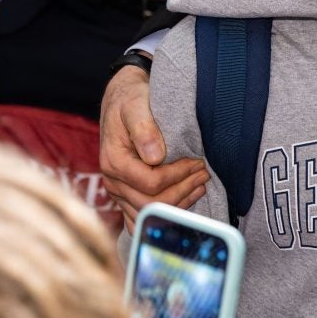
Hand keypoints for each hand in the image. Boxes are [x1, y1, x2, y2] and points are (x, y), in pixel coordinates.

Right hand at [98, 63, 206, 231]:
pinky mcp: (126, 195)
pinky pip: (143, 216)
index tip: (197, 162)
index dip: (179, 175)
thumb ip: (144, 129)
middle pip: (152, 203)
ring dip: (179, 204)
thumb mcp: (135, 106)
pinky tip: (186, 199)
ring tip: (200, 185)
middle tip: (204, 174)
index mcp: (114, 162)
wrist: (122, 102)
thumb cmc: (130, 101)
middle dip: (183, 190)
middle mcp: (112, 181)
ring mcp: (118, 192)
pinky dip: (166, 213)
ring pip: (150, 213)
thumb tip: (155, 156)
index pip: (152, 183)